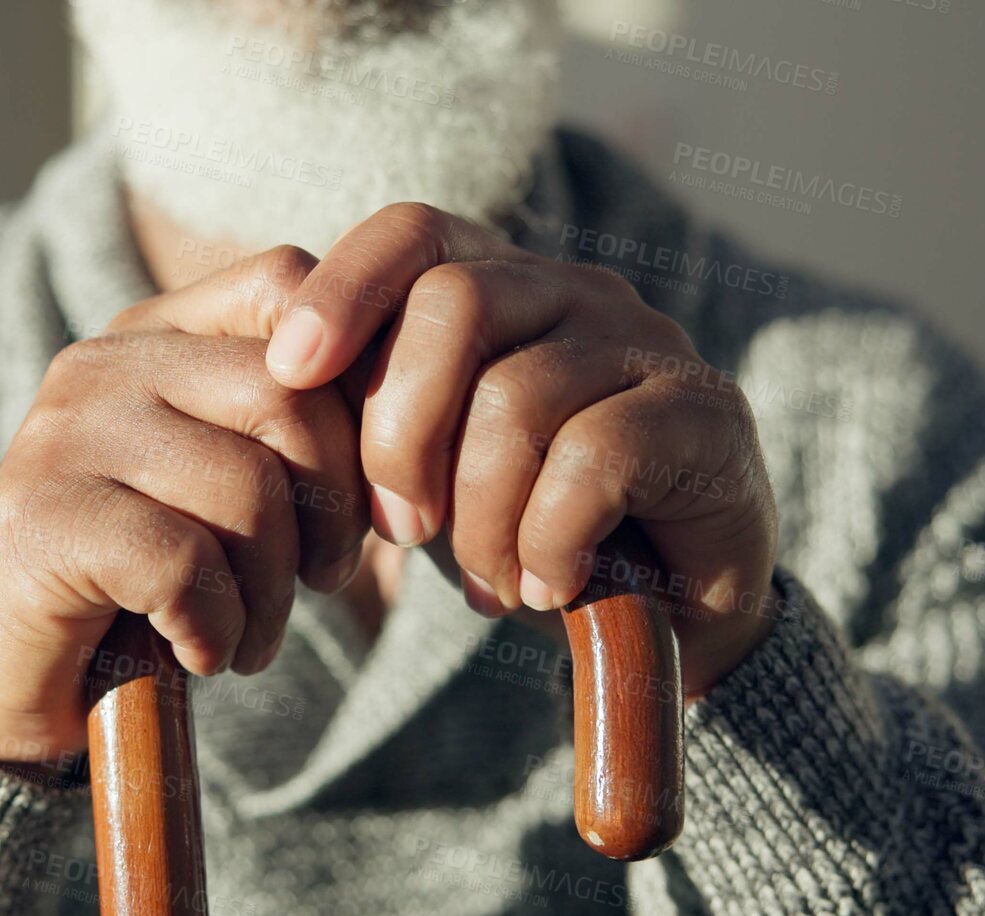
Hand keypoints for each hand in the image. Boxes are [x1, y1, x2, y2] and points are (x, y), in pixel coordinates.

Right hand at [0, 248, 367, 763]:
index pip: (289, 283)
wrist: (15, 687)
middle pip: (288, 392)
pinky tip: (199, 654)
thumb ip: (299, 430)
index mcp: (155, 335)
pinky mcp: (40, 521)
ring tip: (254, 638)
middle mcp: (101, 363)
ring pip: (248, 488)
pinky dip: (218, 629)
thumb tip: (422, 399)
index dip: (360, 382)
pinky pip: (186, 564)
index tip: (368, 489)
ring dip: (277, 594)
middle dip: (336, 508)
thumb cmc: (151, 588)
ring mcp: (61, 436)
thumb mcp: (235, 492)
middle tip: (323, 582)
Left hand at [262, 203, 778, 695]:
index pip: (413, 231)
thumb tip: (278, 381)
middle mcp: (576, 291)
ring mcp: (648, 344)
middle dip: (400, 432)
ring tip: (489, 580)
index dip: (343, 289)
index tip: (287, 373)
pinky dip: (547, 540)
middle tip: (400, 530)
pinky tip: (547, 584)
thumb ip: (369, 419)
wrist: (669, 615)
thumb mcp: (428, 473)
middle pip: (452, 304)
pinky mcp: (706, 413)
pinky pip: (591, 460)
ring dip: (478, 515)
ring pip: (517, 396)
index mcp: (499, 285)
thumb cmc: (525, 529)